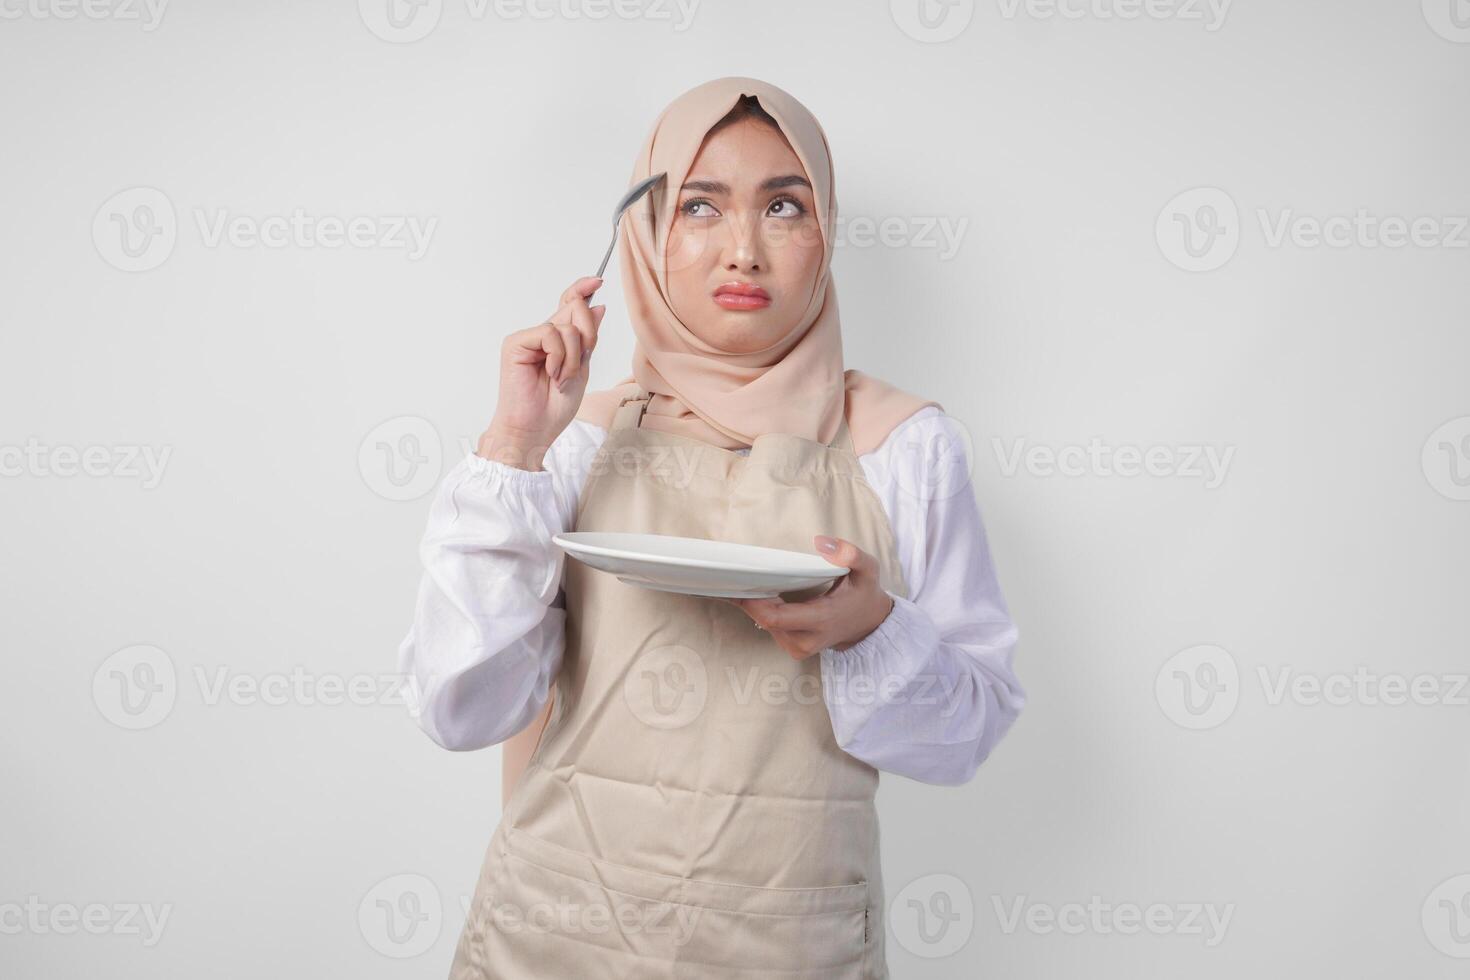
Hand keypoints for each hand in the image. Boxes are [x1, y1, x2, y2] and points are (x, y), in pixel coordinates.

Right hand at [477, 275, 607, 470]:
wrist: (534, 430)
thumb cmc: (554, 407)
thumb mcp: (582, 368)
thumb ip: (587, 338)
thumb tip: (598, 306)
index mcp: (557, 341)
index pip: (569, 305)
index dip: (582, 290)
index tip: (598, 280)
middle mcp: (542, 336)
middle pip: (574, 310)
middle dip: (588, 335)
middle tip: (581, 363)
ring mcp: (528, 338)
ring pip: (566, 326)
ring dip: (574, 356)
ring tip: (563, 379)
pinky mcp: (516, 343)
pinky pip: (551, 334)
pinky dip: (560, 357)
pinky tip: (552, 374)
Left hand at [725, 535, 895, 659]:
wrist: (869, 623)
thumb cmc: (864, 593)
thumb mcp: (867, 570)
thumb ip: (851, 554)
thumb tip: (822, 542)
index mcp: (822, 619)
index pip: (775, 617)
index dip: (753, 602)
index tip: (741, 582)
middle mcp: (807, 640)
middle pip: (765, 621)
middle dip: (749, 600)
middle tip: (738, 577)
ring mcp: (800, 648)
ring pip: (766, 626)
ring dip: (757, 605)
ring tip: (752, 583)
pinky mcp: (794, 649)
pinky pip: (772, 630)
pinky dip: (765, 613)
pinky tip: (765, 597)